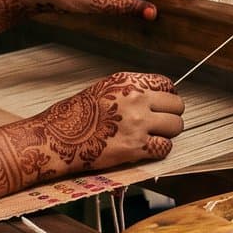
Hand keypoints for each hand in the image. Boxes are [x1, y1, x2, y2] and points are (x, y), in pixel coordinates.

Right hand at [28, 72, 184, 175]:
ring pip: (175, 127)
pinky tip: (148, 149)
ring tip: (154, 137)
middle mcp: (136, 100)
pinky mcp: (135, 147)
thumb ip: (130, 91)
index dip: (168, 96)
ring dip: (168, 133)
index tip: (165, 105)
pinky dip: (160, 150)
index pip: (166, 84)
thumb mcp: (103, 89)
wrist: (55, 138)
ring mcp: (138, 124)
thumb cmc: (73, 115)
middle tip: (161, 124)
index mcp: (128, 82)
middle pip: (177, 106)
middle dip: (172, 115)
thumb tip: (154, 98)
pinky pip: (165, 148)